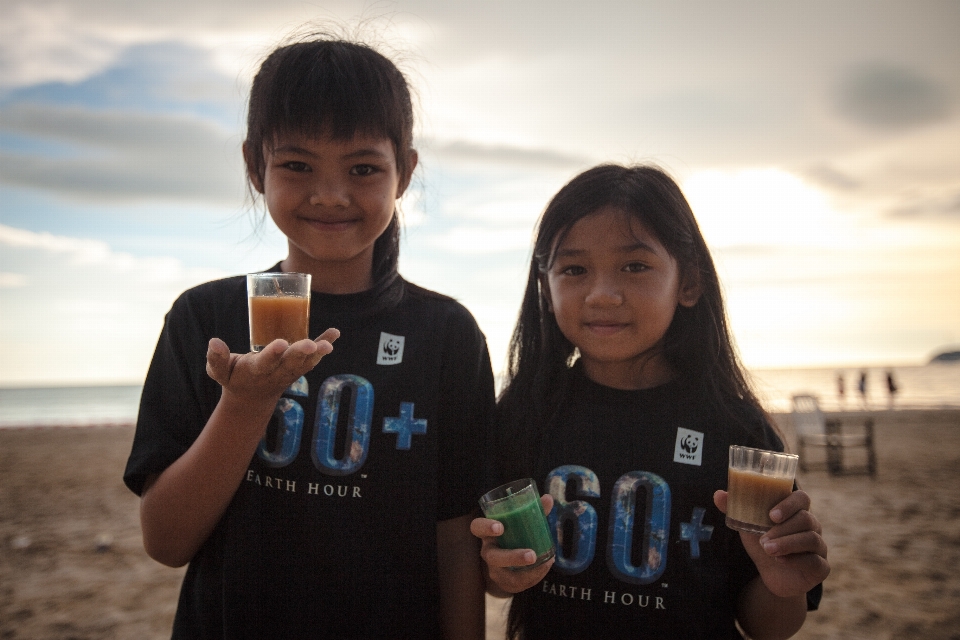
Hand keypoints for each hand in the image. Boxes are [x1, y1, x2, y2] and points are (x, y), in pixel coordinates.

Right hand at [206, 328, 339, 405]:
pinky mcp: (298, 366)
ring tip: (328, 344)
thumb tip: (214, 342)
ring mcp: (290, 371)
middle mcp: (276, 372)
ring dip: (317, 353)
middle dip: (300, 353)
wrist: (253, 398)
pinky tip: (335, 333)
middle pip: (290, 363)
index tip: (281, 343)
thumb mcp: (220, 372)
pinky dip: (324, 344)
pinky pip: (313, 357)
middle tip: (310, 344)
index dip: (273, 354)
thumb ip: (217, 359)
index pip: (266, 362)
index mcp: (256, 371)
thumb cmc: (235, 377)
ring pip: (305, 363)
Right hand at [470, 494, 555, 594]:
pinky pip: (518, 582)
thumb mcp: (521, 523)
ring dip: (527, 571)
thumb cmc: (514, 536)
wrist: (507, 565)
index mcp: (488, 533)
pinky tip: (545, 566)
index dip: (485, 527)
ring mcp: (494, 569)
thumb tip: (548, 498)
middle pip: (493, 556)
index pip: (477, 527)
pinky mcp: (504, 582)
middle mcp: (488, 551)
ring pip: (506, 573)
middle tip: (531, 555)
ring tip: (544, 563)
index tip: (500, 527)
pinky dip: (534, 575)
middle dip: (512, 556)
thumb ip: (534, 511)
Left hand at [714, 489, 829, 597]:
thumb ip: (735, 509)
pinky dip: (797, 560)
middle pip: (806, 518)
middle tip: (763, 539)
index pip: (801, 498)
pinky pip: (815, 561)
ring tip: (767, 549)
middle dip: (783, 529)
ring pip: (811, 538)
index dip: (789, 503)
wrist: (771, 575)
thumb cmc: (762, 542)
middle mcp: (812, 526)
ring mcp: (819, 546)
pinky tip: (780, 560)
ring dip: (787, 543)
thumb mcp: (747, 526)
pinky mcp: (822, 566)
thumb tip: (718, 494)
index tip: (771, 515)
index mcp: (796, 511)